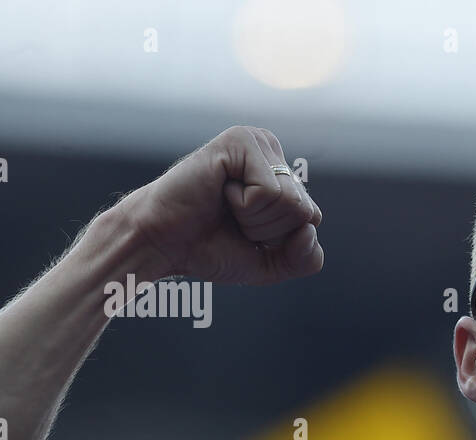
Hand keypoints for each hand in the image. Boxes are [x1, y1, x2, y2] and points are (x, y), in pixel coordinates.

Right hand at [116, 126, 322, 284]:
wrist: (164, 243)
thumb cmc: (212, 248)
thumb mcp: (272, 263)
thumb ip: (307, 258)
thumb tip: (311, 227)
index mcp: (282, 175)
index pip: (312, 219)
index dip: (279, 239)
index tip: (244, 232)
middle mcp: (272, 152)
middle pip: (304, 211)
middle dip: (267, 230)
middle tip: (231, 219)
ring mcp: (257, 142)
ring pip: (290, 202)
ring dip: (254, 219)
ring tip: (225, 206)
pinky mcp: (240, 141)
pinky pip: (269, 192)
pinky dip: (245, 206)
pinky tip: (220, 193)